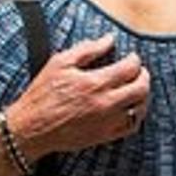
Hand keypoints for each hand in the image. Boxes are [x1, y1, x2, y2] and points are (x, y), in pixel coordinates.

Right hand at [6, 34, 151, 156]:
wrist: (31, 128)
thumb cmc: (42, 94)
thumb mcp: (60, 63)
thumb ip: (87, 49)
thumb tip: (108, 39)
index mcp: (95, 83)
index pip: (130, 68)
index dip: (135, 60)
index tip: (132, 57)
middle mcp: (105, 103)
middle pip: (141, 88)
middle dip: (144, 76)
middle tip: (139, 71)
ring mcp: (107, 122)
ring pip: (140, 108)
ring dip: (143, 95)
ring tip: (137, 88)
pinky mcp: (104, 136)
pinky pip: (131, 127)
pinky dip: (137, 115)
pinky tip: (131, 108)